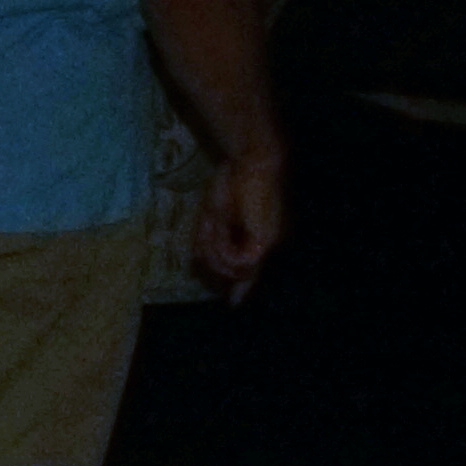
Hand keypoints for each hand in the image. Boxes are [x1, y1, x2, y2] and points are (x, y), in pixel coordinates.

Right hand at [192, 150, 285, 300]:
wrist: (250, 161)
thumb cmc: (231, 182)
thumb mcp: (213, 216)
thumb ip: (208, 241)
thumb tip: (199, 260)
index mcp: (258, 236)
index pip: (250, 269)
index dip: (242, 287)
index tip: (234, 303)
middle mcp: (266, 244)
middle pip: (236, 271)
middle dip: (213, 258)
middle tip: (206, 230)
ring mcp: (267, 243)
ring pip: (235, 268)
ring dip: (217, 251)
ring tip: (212, 224)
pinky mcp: (264, 241)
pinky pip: (239, 260)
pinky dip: (224, 249)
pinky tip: (221, 228)